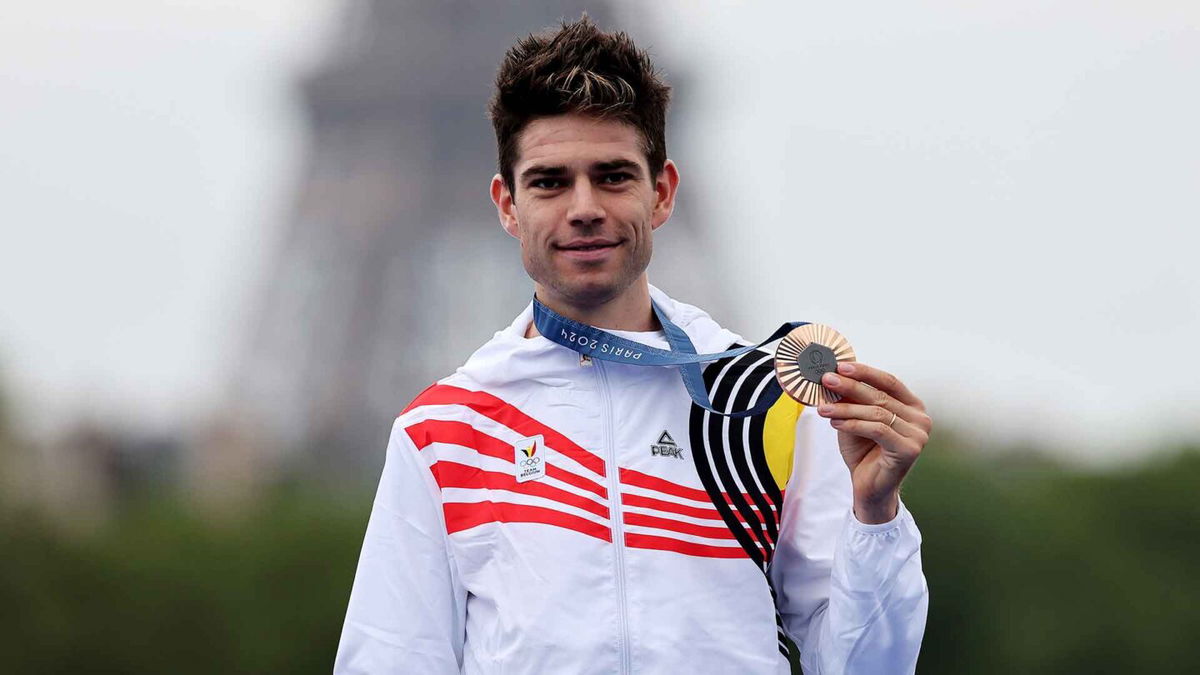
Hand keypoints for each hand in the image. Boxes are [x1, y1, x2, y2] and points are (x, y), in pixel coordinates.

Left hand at [816, 362, 931, 523]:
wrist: (868, 487)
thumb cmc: (864, 452)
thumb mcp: (856, 419)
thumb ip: (853, 400)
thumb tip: (835, 375)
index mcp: (912, 406)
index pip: (889, 381)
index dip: (865, 372)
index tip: (841, 366)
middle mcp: (920, 418)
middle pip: (881, 396)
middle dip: (850, 386)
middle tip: (827, 380)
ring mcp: (919, 434)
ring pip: (877, 412)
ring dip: (846, 408)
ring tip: (823, 408)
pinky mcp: (910, 449)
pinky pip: (877, 429)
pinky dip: (853, 423)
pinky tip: (835, 422)